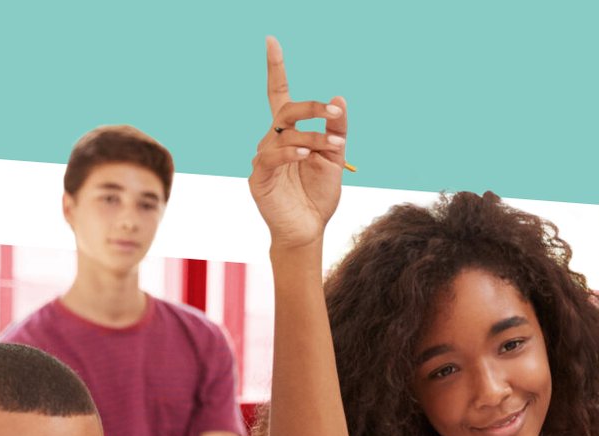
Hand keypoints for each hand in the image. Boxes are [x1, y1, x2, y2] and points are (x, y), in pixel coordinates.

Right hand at [250, 37, 346, 249]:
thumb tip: (339, 97)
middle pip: (285, 110)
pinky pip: (272, 156)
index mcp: (289, 132)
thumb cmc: (318, 195)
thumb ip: (337, 130)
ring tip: (335, 151)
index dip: (276, 68)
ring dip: (313, 138)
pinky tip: (307, 155)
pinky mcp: (259, 177)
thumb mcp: (335, 159)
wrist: (309, 230)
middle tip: (334, 113)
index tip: (271, 40)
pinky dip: (291, 152)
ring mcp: (263, 157)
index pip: (278, 93)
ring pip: (285, 134)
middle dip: (311, 108)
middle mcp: (273, 140)